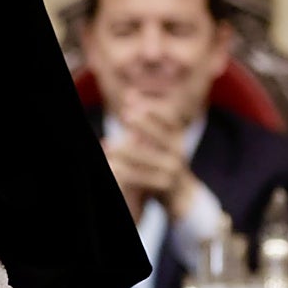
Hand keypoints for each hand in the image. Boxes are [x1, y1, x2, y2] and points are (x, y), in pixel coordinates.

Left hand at [107, 94, 200, 220]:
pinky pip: (143, 177)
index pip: (170, 117)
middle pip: (162, 135)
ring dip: (126, 150)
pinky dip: (126, 171)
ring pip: (148, 157)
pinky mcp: (167, 185)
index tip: (131, 97)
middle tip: (125, 114)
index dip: (153, 107)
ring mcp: (174, 168)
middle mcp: (178, 149)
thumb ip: (143, 119)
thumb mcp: (156, 138)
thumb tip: (129, 93)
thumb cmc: (161, 160)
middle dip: (144, 123)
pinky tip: (111, 166)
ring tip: (107, 144)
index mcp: (176, 135)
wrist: (180, 194)